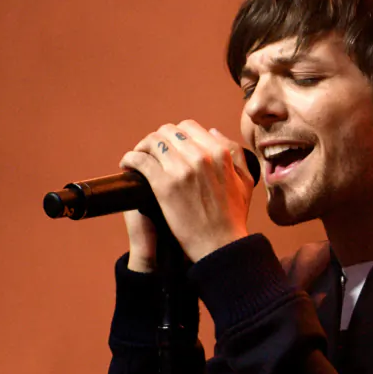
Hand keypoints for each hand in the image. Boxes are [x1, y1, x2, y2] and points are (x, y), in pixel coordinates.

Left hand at [119, 120, 254, 263]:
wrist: (221, 246)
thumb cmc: (232, 218)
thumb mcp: (245, 181)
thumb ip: (234, 153)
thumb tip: (212, 131)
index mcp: (220, 152)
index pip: (189, 127)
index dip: (175, 135)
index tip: (168, 147)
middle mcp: (201, 156)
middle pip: (168, 132)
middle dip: (157, 139)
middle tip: (150, 153)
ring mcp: (182, 169)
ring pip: (152, 142)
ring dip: (141, 147)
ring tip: (137, 159)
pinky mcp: (164, 185)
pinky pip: (140, 160)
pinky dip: (130, 159)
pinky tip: (127, 165)